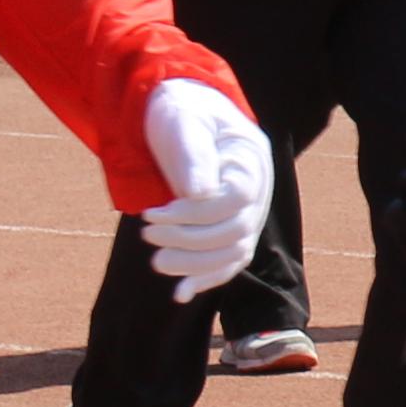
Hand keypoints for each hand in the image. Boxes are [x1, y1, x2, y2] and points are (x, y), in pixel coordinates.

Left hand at [136, 80, 275, 294]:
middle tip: (146, 233)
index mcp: (251, 158)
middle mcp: (259, 189)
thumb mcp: (183, 123)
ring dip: (195, 265)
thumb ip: (194, 155)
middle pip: (237, 230)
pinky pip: (229, 261)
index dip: (194, 214)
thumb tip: (200, 193)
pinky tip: (181, 293)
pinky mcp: (233, 227)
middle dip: (189, 240)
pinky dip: (207, 279)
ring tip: (156, 261)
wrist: (182, 113)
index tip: (150, 213)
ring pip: (234, 251)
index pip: (237, 200)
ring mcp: (249, 211)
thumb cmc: (181, 112)